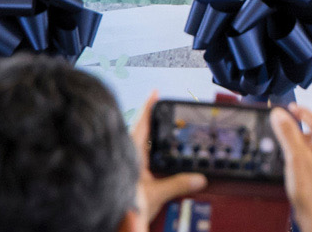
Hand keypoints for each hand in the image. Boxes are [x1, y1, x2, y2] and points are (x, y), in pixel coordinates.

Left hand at [132, 92, 207, 227]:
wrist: (112, 225)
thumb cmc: (121, 209)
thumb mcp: (155, 195)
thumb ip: (177, 184)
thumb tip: (198, 177)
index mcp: (130, 154)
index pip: (141, 124)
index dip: (148, 107)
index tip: (154, 93)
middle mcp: (125, 158)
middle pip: (139, 134)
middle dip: (151, 123)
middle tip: (162, 111)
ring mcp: (124, 168)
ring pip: (138, 148)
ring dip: (149, 140)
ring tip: (163, 132)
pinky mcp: (124, 179)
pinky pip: (138, 161)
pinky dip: (148, 155)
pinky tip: (155, 159)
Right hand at [270, 104, 311, 231]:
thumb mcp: (295, 157)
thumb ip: (287, 133)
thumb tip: (279, 113)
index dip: (300, 111)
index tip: (290, 107)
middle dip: (298, 130)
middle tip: (282, 129)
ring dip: (301, 144)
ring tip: (287, 150)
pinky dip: (306, 156)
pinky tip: (296, 165)